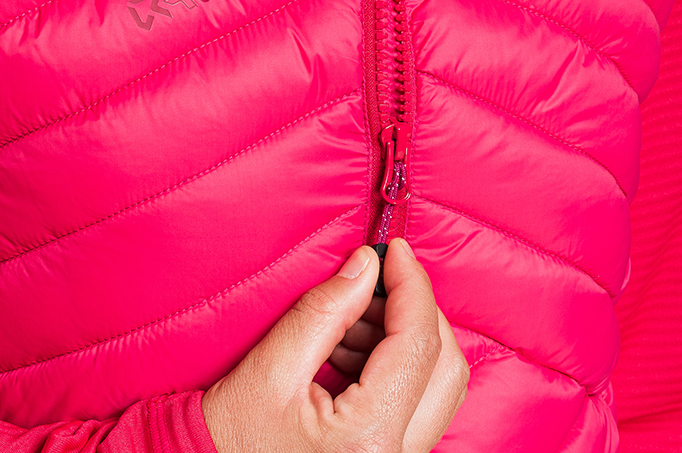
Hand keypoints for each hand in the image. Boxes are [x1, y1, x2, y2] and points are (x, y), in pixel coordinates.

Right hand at [201, 237, 467, 452]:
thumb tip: (367, 265)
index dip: (411, 286)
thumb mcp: (272, 367)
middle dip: (416, 310)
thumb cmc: (234, 436)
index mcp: (370, 438)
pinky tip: (352, 350)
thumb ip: (324, 310)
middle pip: (447, 369)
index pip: (417, 345)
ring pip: (440, 387)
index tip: (394, 249)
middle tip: (377, 279)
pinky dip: (398, 366)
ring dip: (406, 338)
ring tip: (348, 322)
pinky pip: (421, 405)